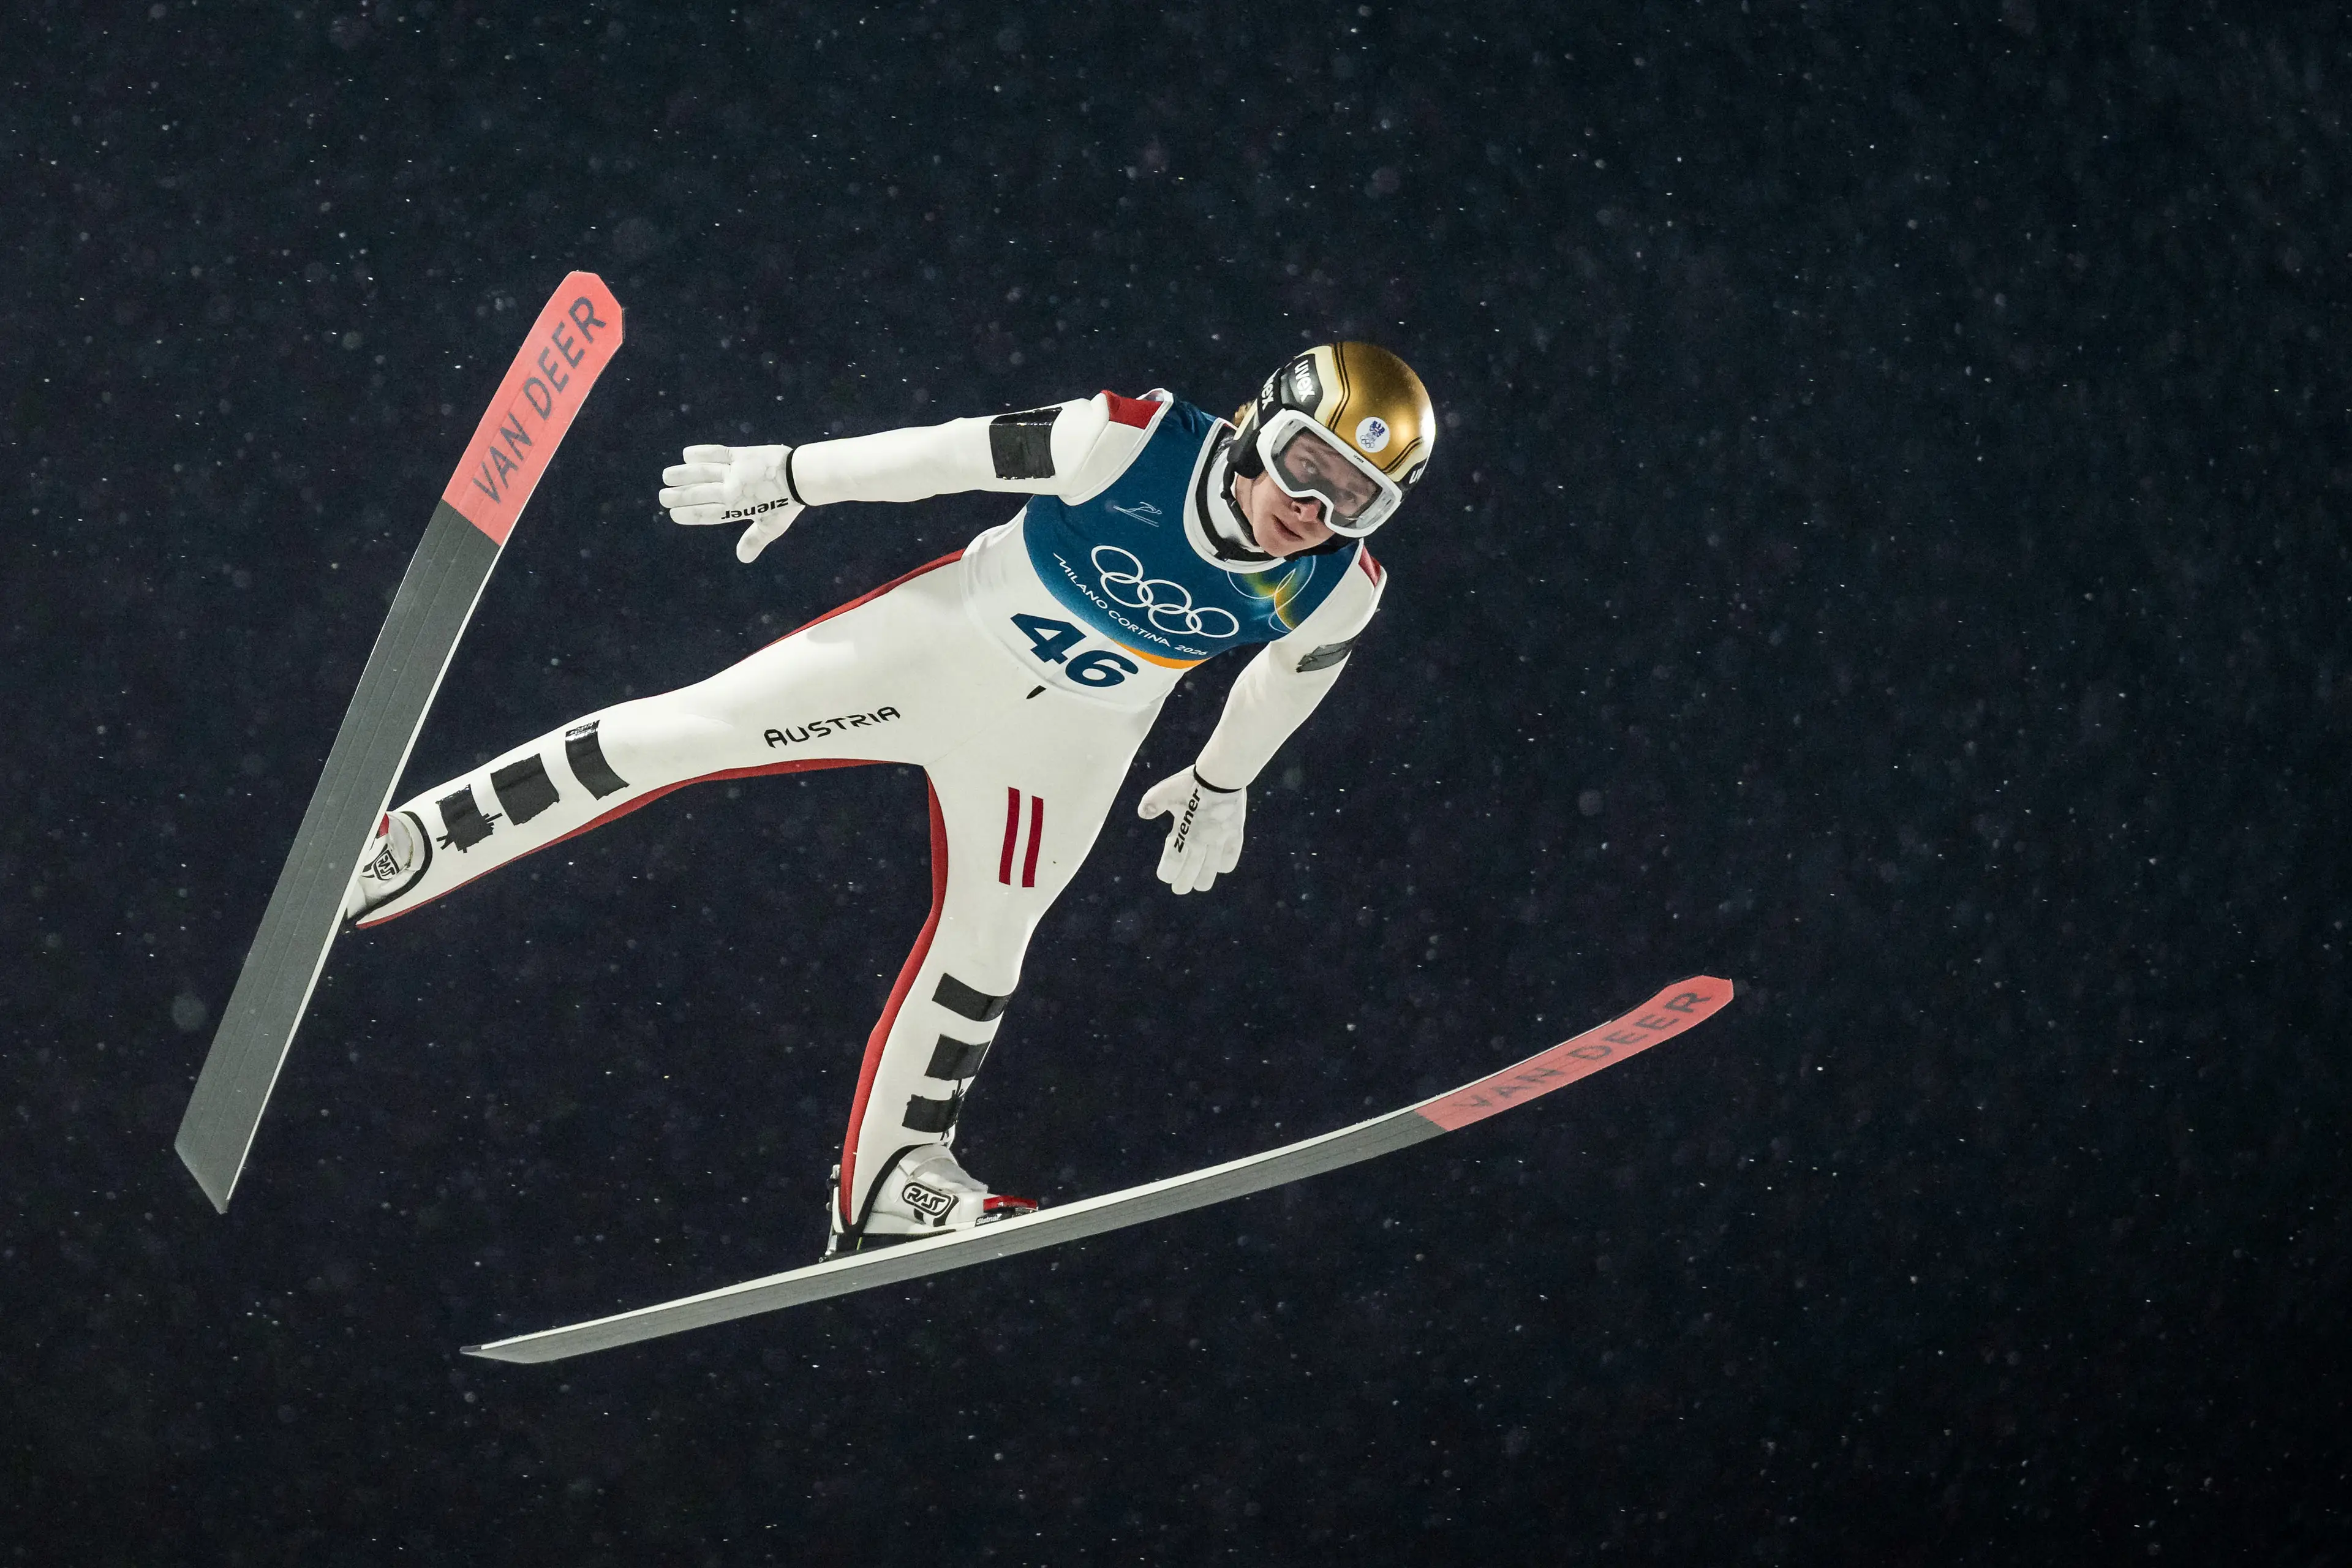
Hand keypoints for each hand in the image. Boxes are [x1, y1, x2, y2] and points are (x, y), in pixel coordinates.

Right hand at [659, 444, 805, 561]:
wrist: (800, 477)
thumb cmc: (787, 504)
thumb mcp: (771, 527)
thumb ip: (754, 540)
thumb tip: (742, 559)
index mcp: (737, 509)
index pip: (707, 513)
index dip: (689, 514)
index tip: (674, 514)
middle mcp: (732, 490)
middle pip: (699, 494)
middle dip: (679, 496)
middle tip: (663, 496)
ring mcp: (735, 471)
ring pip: (703, 472)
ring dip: (683, 474)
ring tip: (667, 476)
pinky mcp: (741, 455)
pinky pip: (717, 453)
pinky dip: (702, 452)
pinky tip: (687, 453)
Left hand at [1137, 768, 1246, 894]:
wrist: (1222, 774)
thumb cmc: (1191, 782)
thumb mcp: (1166, 789)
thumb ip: (1153, 802)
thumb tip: (1142, 813)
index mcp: (1184, 831)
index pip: (1173, 858)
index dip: (1169, 871)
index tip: (1165, 877)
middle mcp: (1202, 839)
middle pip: (1192, 868)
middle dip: (1184, 881)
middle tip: (1179, 890)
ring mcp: (1220, 838)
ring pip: (1212, 867)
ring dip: (1205, 878)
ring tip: (1200, 886)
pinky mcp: (1235, 832)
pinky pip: (1231, 854)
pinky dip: (1226, 864)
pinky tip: (1222, 868)